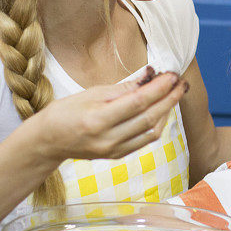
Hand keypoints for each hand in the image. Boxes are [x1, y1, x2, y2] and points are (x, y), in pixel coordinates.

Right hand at [32, 67, 186, 161]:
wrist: (48, 142)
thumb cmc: (65, 112)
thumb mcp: (90, 93)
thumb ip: (122, 88)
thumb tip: (149, 76)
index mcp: (98, 120)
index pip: (138, 102)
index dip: (158, 88)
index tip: (172, 75)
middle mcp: (109, 139)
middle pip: (149, 117)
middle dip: (169, 98)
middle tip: (182, 83)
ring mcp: (115, 150)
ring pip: (152, 130)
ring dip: (166, 111)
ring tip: (174, 94)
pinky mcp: (118, 155)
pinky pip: (145, 139)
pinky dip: (156, 123)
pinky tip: (162, 109)